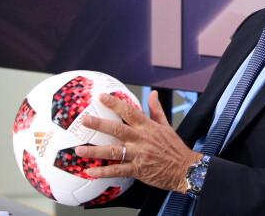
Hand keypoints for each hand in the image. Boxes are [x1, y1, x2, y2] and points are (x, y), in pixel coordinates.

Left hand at [74, 90, 202, 192]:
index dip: (114, 103)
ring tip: (79, 150)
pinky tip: (90, 171)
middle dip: (99, 124)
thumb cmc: (174, 147)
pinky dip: (104, 172)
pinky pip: (118, 171)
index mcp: (147, 126)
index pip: (129, 111)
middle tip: (84, 120)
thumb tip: (153, 93)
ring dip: (95, 151)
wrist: (185, 169)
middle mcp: (141, 139)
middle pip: (117, 129)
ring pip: (114, 151)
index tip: (101, 97)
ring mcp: (139, 154)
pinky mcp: (138, 170)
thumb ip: (156, 109)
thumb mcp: (166, 125)